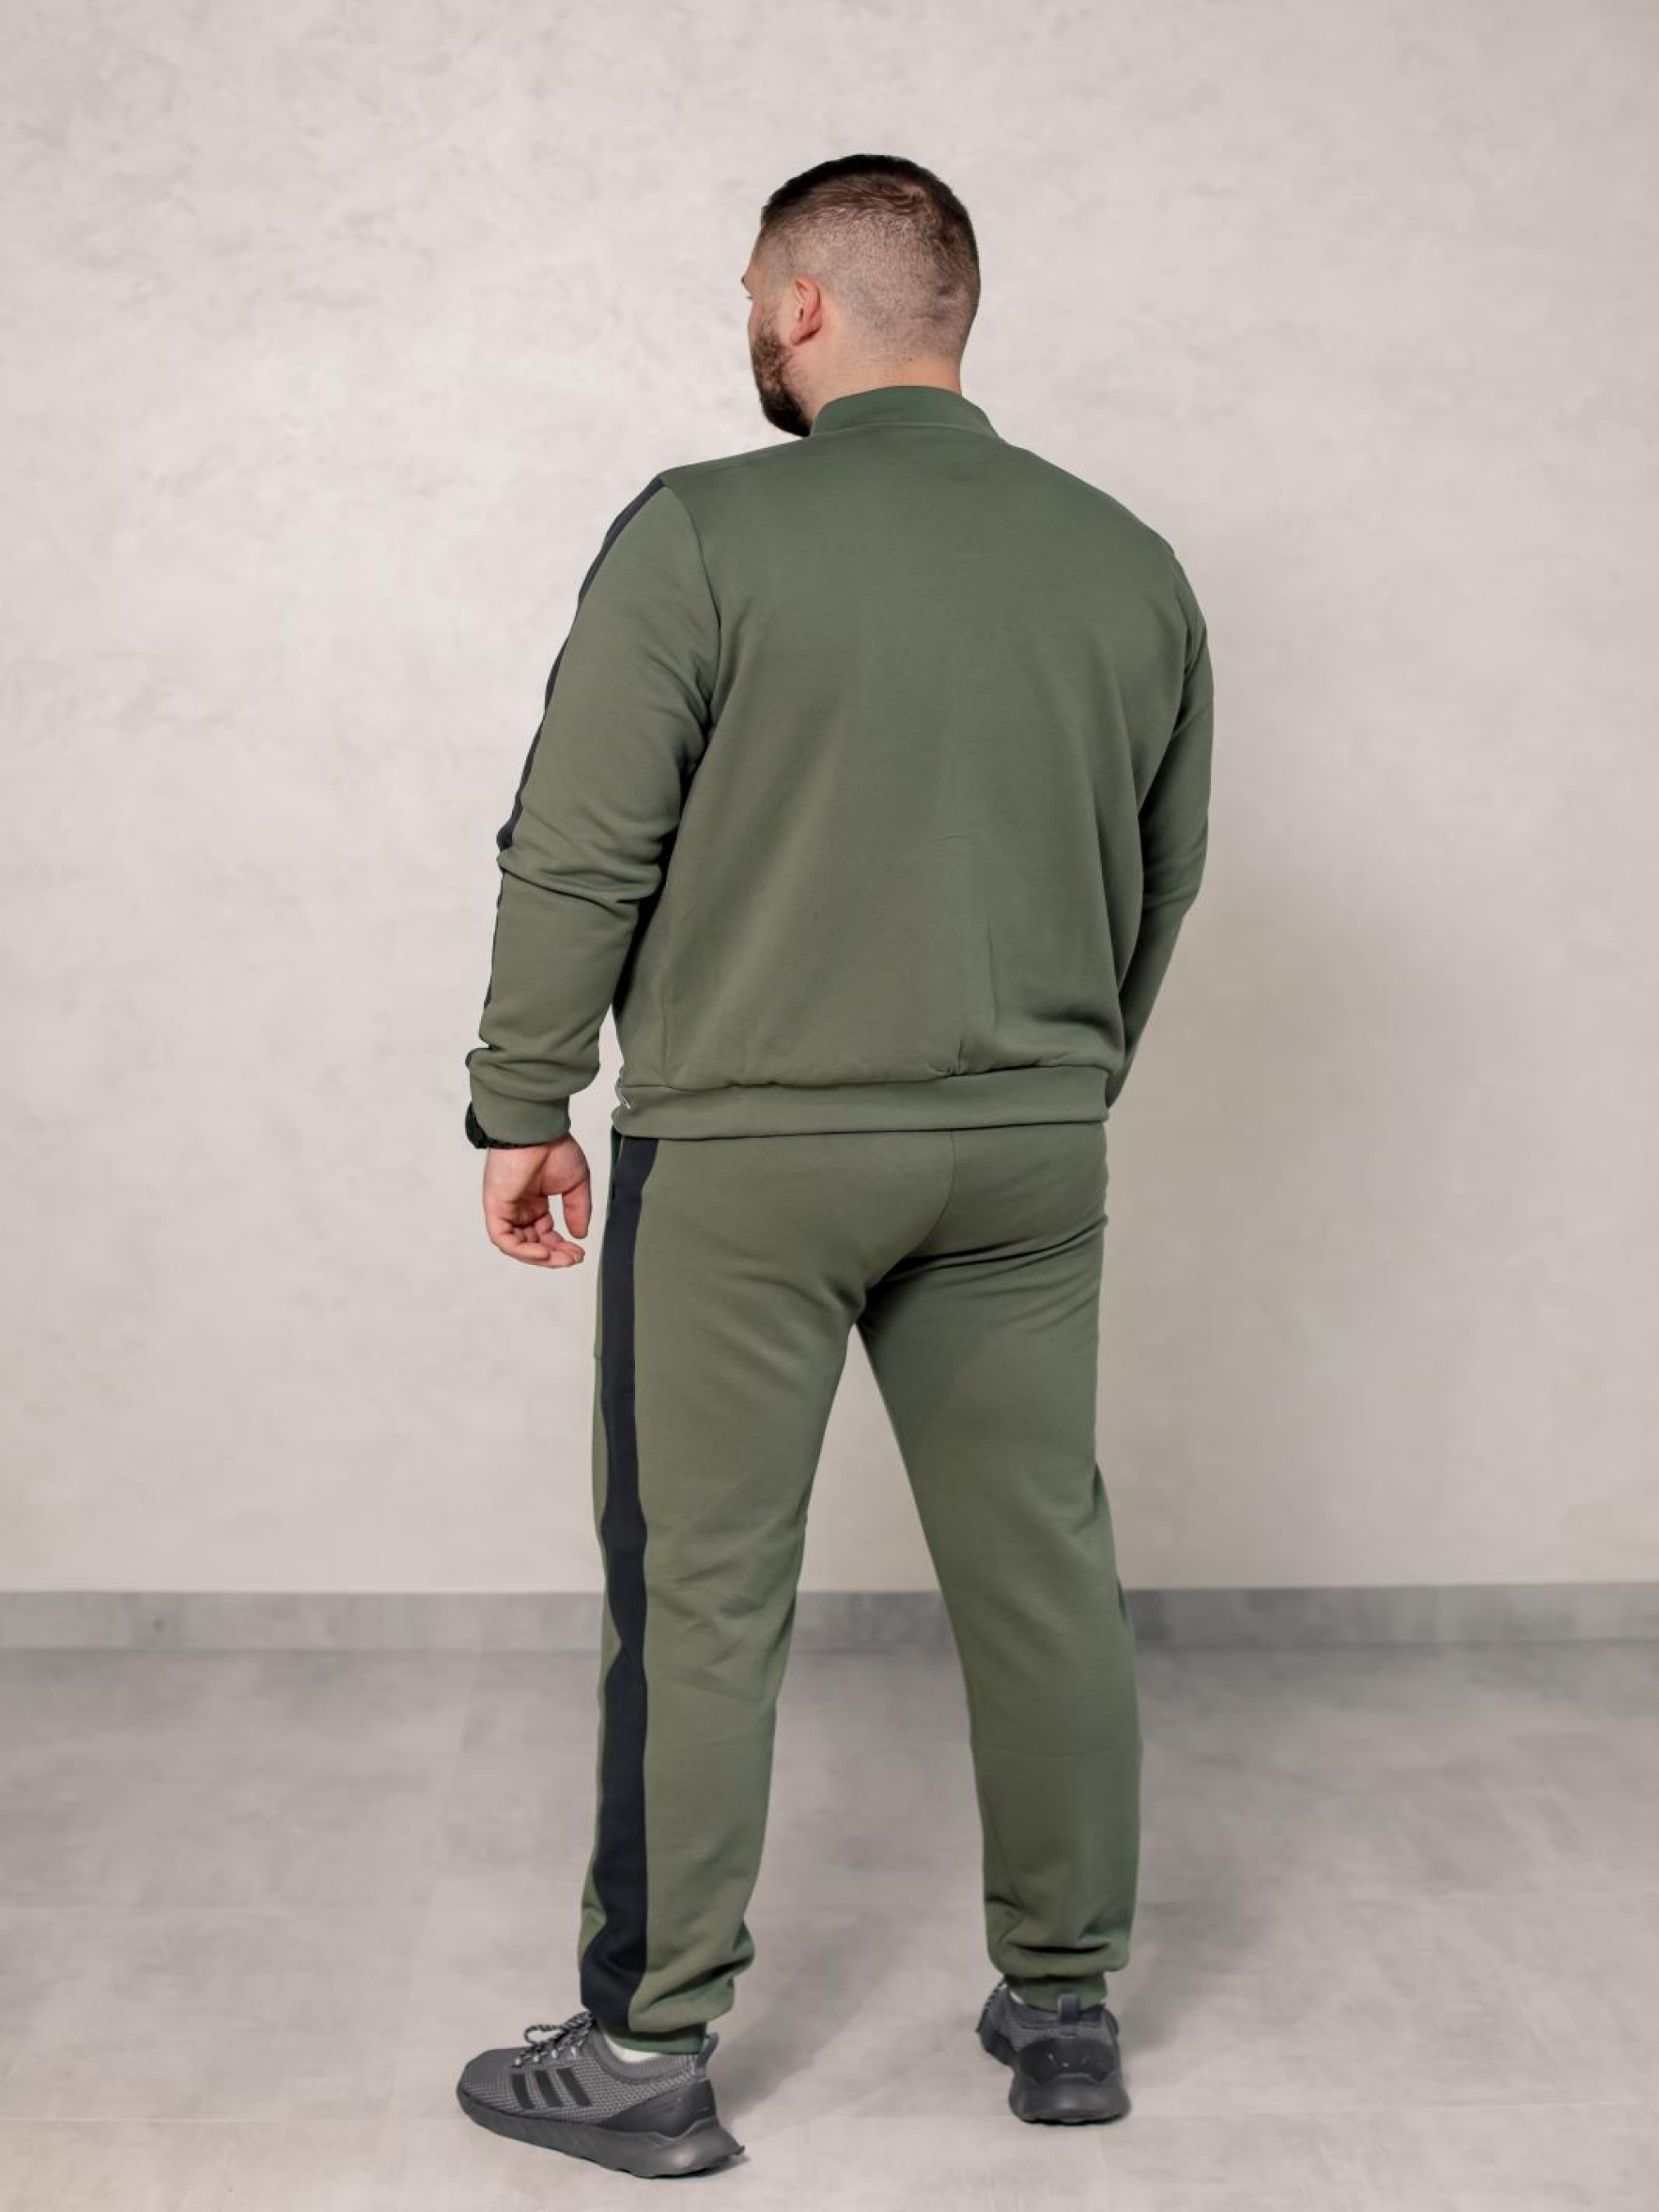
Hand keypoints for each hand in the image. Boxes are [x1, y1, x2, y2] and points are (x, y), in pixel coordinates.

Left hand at [481, 1136, 592, 1266]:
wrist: (537, 1131)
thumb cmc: (553, 1147)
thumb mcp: (575, 1184)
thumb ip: (578, 1210)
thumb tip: (580, 1235)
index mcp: (534, 1201)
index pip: (545, 1234)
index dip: (561, 1247)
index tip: (579, 1253)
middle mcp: (519, 1207)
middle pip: (532, 1243)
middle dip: (554, 1255)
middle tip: (573, 1259)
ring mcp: (505, 1208)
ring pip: (518, 1246)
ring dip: (540, 1257)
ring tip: (561, 1259)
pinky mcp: (495, 1208)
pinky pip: (505, 1239)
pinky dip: (523, 1250)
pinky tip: (544, 1252)